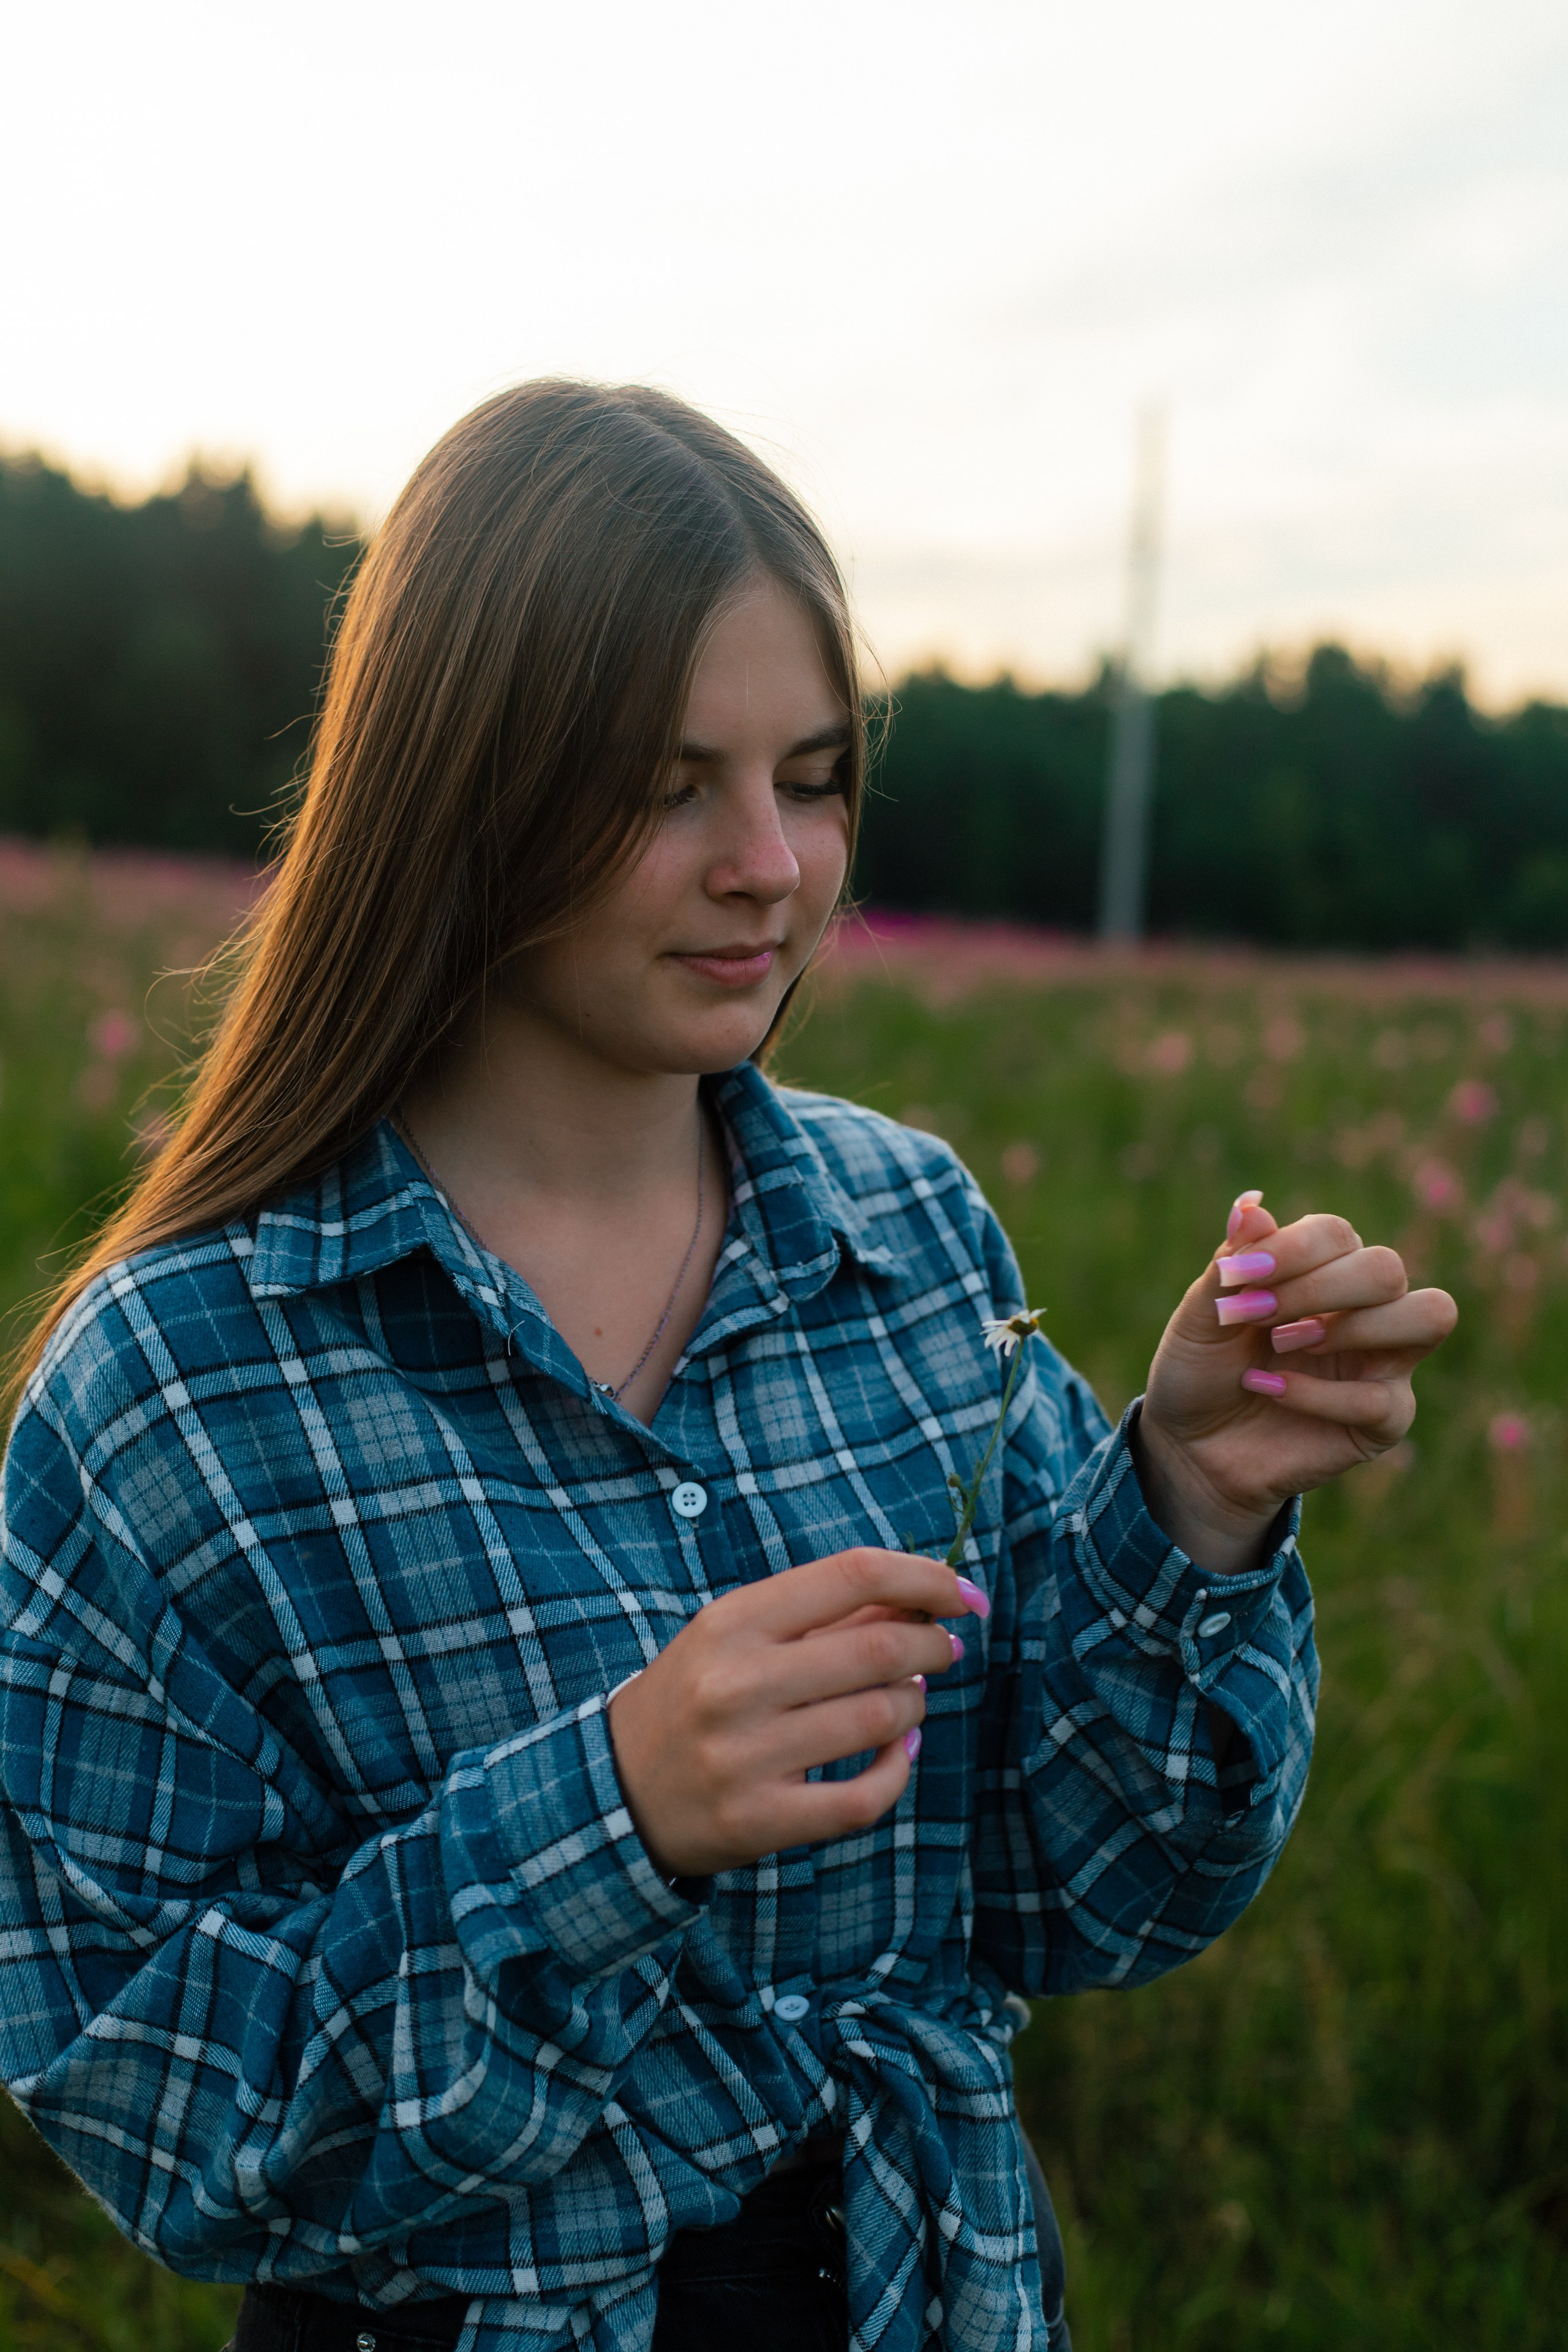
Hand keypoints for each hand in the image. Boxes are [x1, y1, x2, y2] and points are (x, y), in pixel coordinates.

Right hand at [606, 1548, 983, 1877]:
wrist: (618, 1789)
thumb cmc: (695, 1696)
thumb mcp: (739, 1637)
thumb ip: (825, 1616)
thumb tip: (923, 1598)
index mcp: (731, 1622)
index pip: (852, 1574)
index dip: (926, 1578)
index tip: (964, 1594)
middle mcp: (736, 1684)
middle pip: (878, 1650)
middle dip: (933, 1646)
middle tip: (945, 1650)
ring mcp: (746, 1757)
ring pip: (879, 1720)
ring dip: (914, 1705)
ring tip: (908, 1698)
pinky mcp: (759, 1820)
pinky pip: (862, 1798)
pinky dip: (897, 1770)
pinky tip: (898, 1752)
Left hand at [1136, 1190, 1456, 1576]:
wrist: (1191, 1447)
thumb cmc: (1201, 1370)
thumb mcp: (1202, 1315)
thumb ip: (1232, 1262)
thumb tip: (1249, 1203)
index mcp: (1323, 1271)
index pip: (1337, 1234)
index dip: (1292, 1250)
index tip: (1236, 1277)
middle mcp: (1365, 1308)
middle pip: (1386, 1268)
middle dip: (1320, 1288)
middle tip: (1259, 1316)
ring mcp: (1383, 1363)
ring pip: (1430, 1314)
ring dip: (1355, 1326)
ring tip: (1286, 1344)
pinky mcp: (1384, 1420)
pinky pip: (1382, 1398)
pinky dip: (1319, 1394)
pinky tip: (1270, 1391)